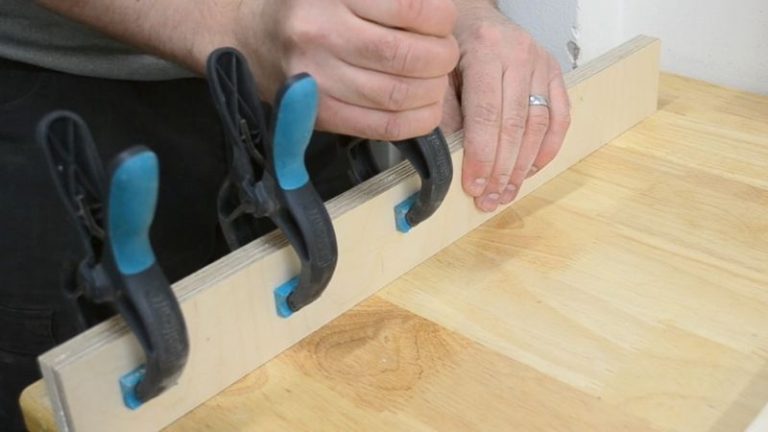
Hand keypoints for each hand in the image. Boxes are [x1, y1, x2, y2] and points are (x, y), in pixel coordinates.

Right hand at [233, 0, 459, 140]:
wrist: (252, 38)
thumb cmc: (310, 7)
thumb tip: (440, 15)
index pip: (409, 8)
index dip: (440, 19)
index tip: (443, 23)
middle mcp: (320, 34)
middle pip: (404, 56)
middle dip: (441, 58)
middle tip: (444, 55)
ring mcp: (317, 79)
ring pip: (397, 94)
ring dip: (432, 91)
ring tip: (435, 80)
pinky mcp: (320, 114)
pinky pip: (382, 126)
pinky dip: (417, 121)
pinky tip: (426, 108)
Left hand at [442, 2, 570, 211]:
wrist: (475, 13)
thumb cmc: (453, 43)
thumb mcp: (439, 70)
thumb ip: (445, 109)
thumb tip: (455, 155)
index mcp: (486, 50)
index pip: (486, 114)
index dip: (481, 156)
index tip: (474, 185)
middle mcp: (520, 55)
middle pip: (515, 125)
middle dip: (501, 169)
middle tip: (489, 198)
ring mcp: (543, 63)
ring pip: (539, 125)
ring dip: (523, 166)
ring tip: (506, 192)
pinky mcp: (556, 72)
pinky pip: (560, 117)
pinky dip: (548, 148)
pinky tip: (531, 170)